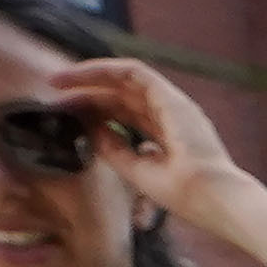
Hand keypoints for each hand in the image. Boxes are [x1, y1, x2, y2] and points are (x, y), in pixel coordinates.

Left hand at [50, 55, 240, 230]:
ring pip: (125, 79)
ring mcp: (172, 103)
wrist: (213, 197)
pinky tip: (80, 75)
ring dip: (90, 76)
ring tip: (58, 80)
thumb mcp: (138, 172)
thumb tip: (92, 129)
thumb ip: (115, 150)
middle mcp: (171, 115)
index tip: (66, 115)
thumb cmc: (186, 195)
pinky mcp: (170, 96)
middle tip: (53, 95)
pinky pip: (133, 72)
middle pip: (121, 96)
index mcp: (168, 135)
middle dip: (85, 92)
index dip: (94, 111)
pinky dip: (105, 70)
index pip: (125, 115)